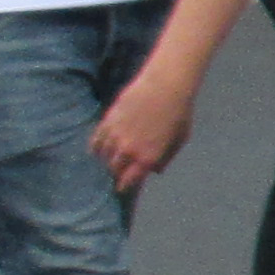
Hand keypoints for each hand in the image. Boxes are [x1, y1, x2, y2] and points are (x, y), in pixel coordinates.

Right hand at [91, 67, 194, 190]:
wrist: (165, 86)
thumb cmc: (179, 112)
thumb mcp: (179, 139)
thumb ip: (166, 158)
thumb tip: (155, 171)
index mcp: (147, 157)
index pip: (128, 180)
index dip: (124, 186)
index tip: (121, 188)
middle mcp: (128, 150)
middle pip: (114, 169)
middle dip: (116, 172)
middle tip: (117, 172)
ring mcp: (116, 136)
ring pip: (103, 156)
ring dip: (106, 159)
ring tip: (108, 160)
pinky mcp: (107, 121)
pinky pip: (96, 140)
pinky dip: (95, 147)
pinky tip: (96, 149)